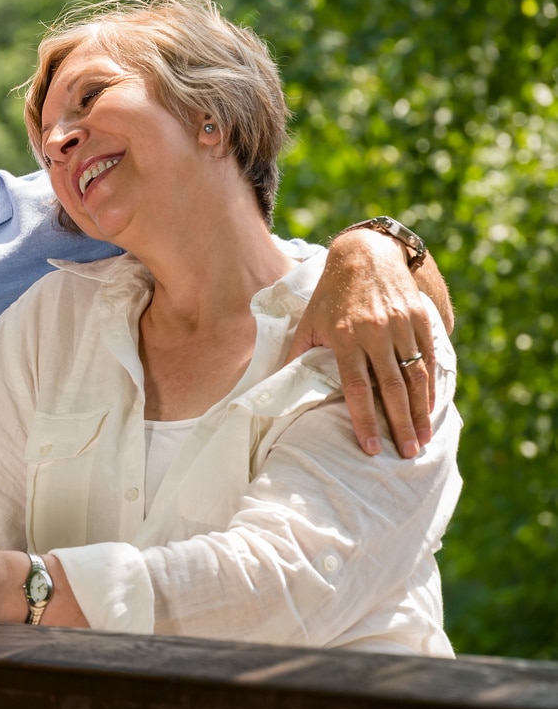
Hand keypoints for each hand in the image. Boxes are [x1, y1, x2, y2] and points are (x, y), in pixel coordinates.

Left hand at [290, 229, 434, 457]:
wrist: (364, 254)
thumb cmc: (330, 294)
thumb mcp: (309, 321)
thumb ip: (298, 354)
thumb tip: (278, 386)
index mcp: (345, 336)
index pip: (356, 386)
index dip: (364, 419)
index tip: (371, 447)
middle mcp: (375, 332)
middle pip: (391, 387)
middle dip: (400, 424)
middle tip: (406, 454)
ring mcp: (401, 325)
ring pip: (415, 376)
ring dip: (420, 411)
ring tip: (421, 440)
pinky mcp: (419, 318)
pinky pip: (428, 357)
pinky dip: (431, 386)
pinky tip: (431, 408)